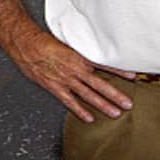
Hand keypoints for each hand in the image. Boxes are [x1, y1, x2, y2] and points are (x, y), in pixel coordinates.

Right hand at [4, 26, 134, 122]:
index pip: (104, 65)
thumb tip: (94, 51)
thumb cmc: (45, 41)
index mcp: (79, 56)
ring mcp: (65, 80)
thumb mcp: (68, 41)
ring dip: (102, 104)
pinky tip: (89, 118)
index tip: (132, 76)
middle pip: (99, 84)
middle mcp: (75, 69)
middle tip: (128, 104)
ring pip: (88, 95)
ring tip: (115, 112)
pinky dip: (79, 111)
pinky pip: (69, 101)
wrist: (26, 44)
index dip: (118, 71)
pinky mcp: (55, 87)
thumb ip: (81, 50)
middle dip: (115, 95)